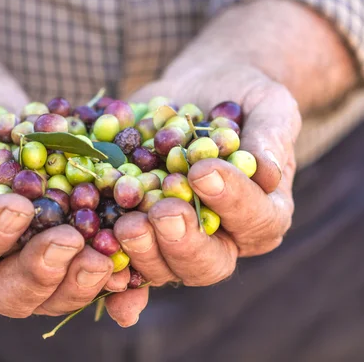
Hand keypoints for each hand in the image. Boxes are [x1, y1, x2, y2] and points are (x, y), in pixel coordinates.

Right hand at [0, 90, 147, 323]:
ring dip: (78, 281)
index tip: (16, 207)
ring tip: (104, 257)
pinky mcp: (59, 257)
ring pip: (49, 296)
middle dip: (39, 271)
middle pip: (5, 293)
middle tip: (69, 241)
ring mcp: (21, 268)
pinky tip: (127, 265)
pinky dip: (106, 276)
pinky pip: (81, 276)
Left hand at [116, 64, 300, 286]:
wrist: (197, 92)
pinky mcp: (141, 232)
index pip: (256, 220)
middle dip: (182, 241)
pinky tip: (92, 263)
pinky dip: (110, 271)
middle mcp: (222, 239)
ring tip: (126, 224)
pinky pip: (125, 263)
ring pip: (162, 267)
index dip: (232, 202)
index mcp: (262, 213)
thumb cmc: (242, 97)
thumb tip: (268, 171)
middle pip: (207, 263)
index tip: (203, 171)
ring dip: (142, 252)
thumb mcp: (268, 105)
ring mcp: (176, 240)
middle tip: (162, 212)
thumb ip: (271, 135)